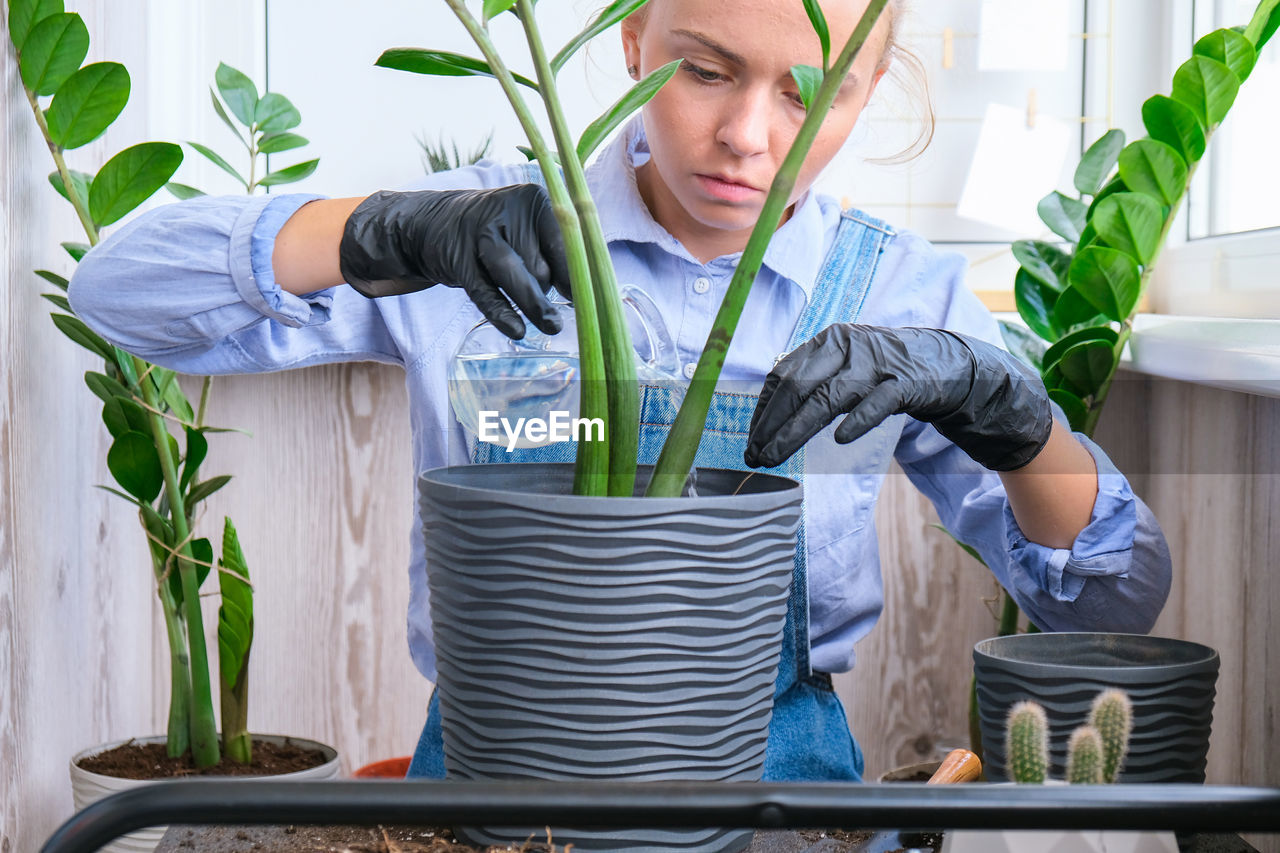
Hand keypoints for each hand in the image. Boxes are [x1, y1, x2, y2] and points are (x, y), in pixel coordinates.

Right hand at [338, 184, 570, 338]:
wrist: (433, 224)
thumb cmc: (498, 233)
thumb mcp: (529, 229)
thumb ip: (559, 253)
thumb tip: (589, 294)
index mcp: (534, 199)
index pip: (566, 240)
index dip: (579, 273)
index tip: (592, 300)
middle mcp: (507, 211)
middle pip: (541, 264)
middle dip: (548, 290)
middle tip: (553, 309)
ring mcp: (479, 234)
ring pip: (515, 275)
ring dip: (535, 304)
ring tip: (552, 327)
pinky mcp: (458, 259)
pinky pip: (485, 291)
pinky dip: (502, 312)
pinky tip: (517, 330)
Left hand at [745, 324, 1052, 470]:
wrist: (946, 364)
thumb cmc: (883, 372)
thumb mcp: (843, 370)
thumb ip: (811, 383)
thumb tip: (768, 414)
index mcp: (827, 342)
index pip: (782, 375)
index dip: (763, 409)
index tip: (749, 439)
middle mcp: (847, 347)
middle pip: (798, 387)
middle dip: (772, 425)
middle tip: (755, 457)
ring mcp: (877, 363)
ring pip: (828, 398)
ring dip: (796, 430)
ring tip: (775, 457)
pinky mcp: (906, 382)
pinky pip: (878, 403)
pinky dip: (858, 420)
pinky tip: (840, 440)